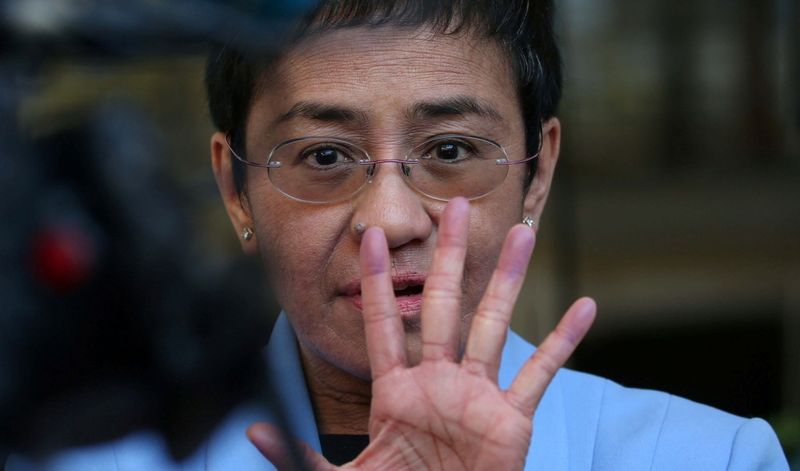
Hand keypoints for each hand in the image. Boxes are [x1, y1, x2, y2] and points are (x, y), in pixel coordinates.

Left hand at [248, 198, 595, 469]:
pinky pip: (540, 374)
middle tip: (453, 207)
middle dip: (446, 254)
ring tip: (522, 233)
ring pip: (493, 324)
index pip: (382, 324)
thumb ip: (297, 455)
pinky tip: (584, 307)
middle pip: (442, 304)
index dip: (376, 281)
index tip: (371, 237)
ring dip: (507, 279)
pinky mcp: (509, 420)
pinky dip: (564, 342)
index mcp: (395, 392)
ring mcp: (476, 397)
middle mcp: (437, 382)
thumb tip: (252, 427)